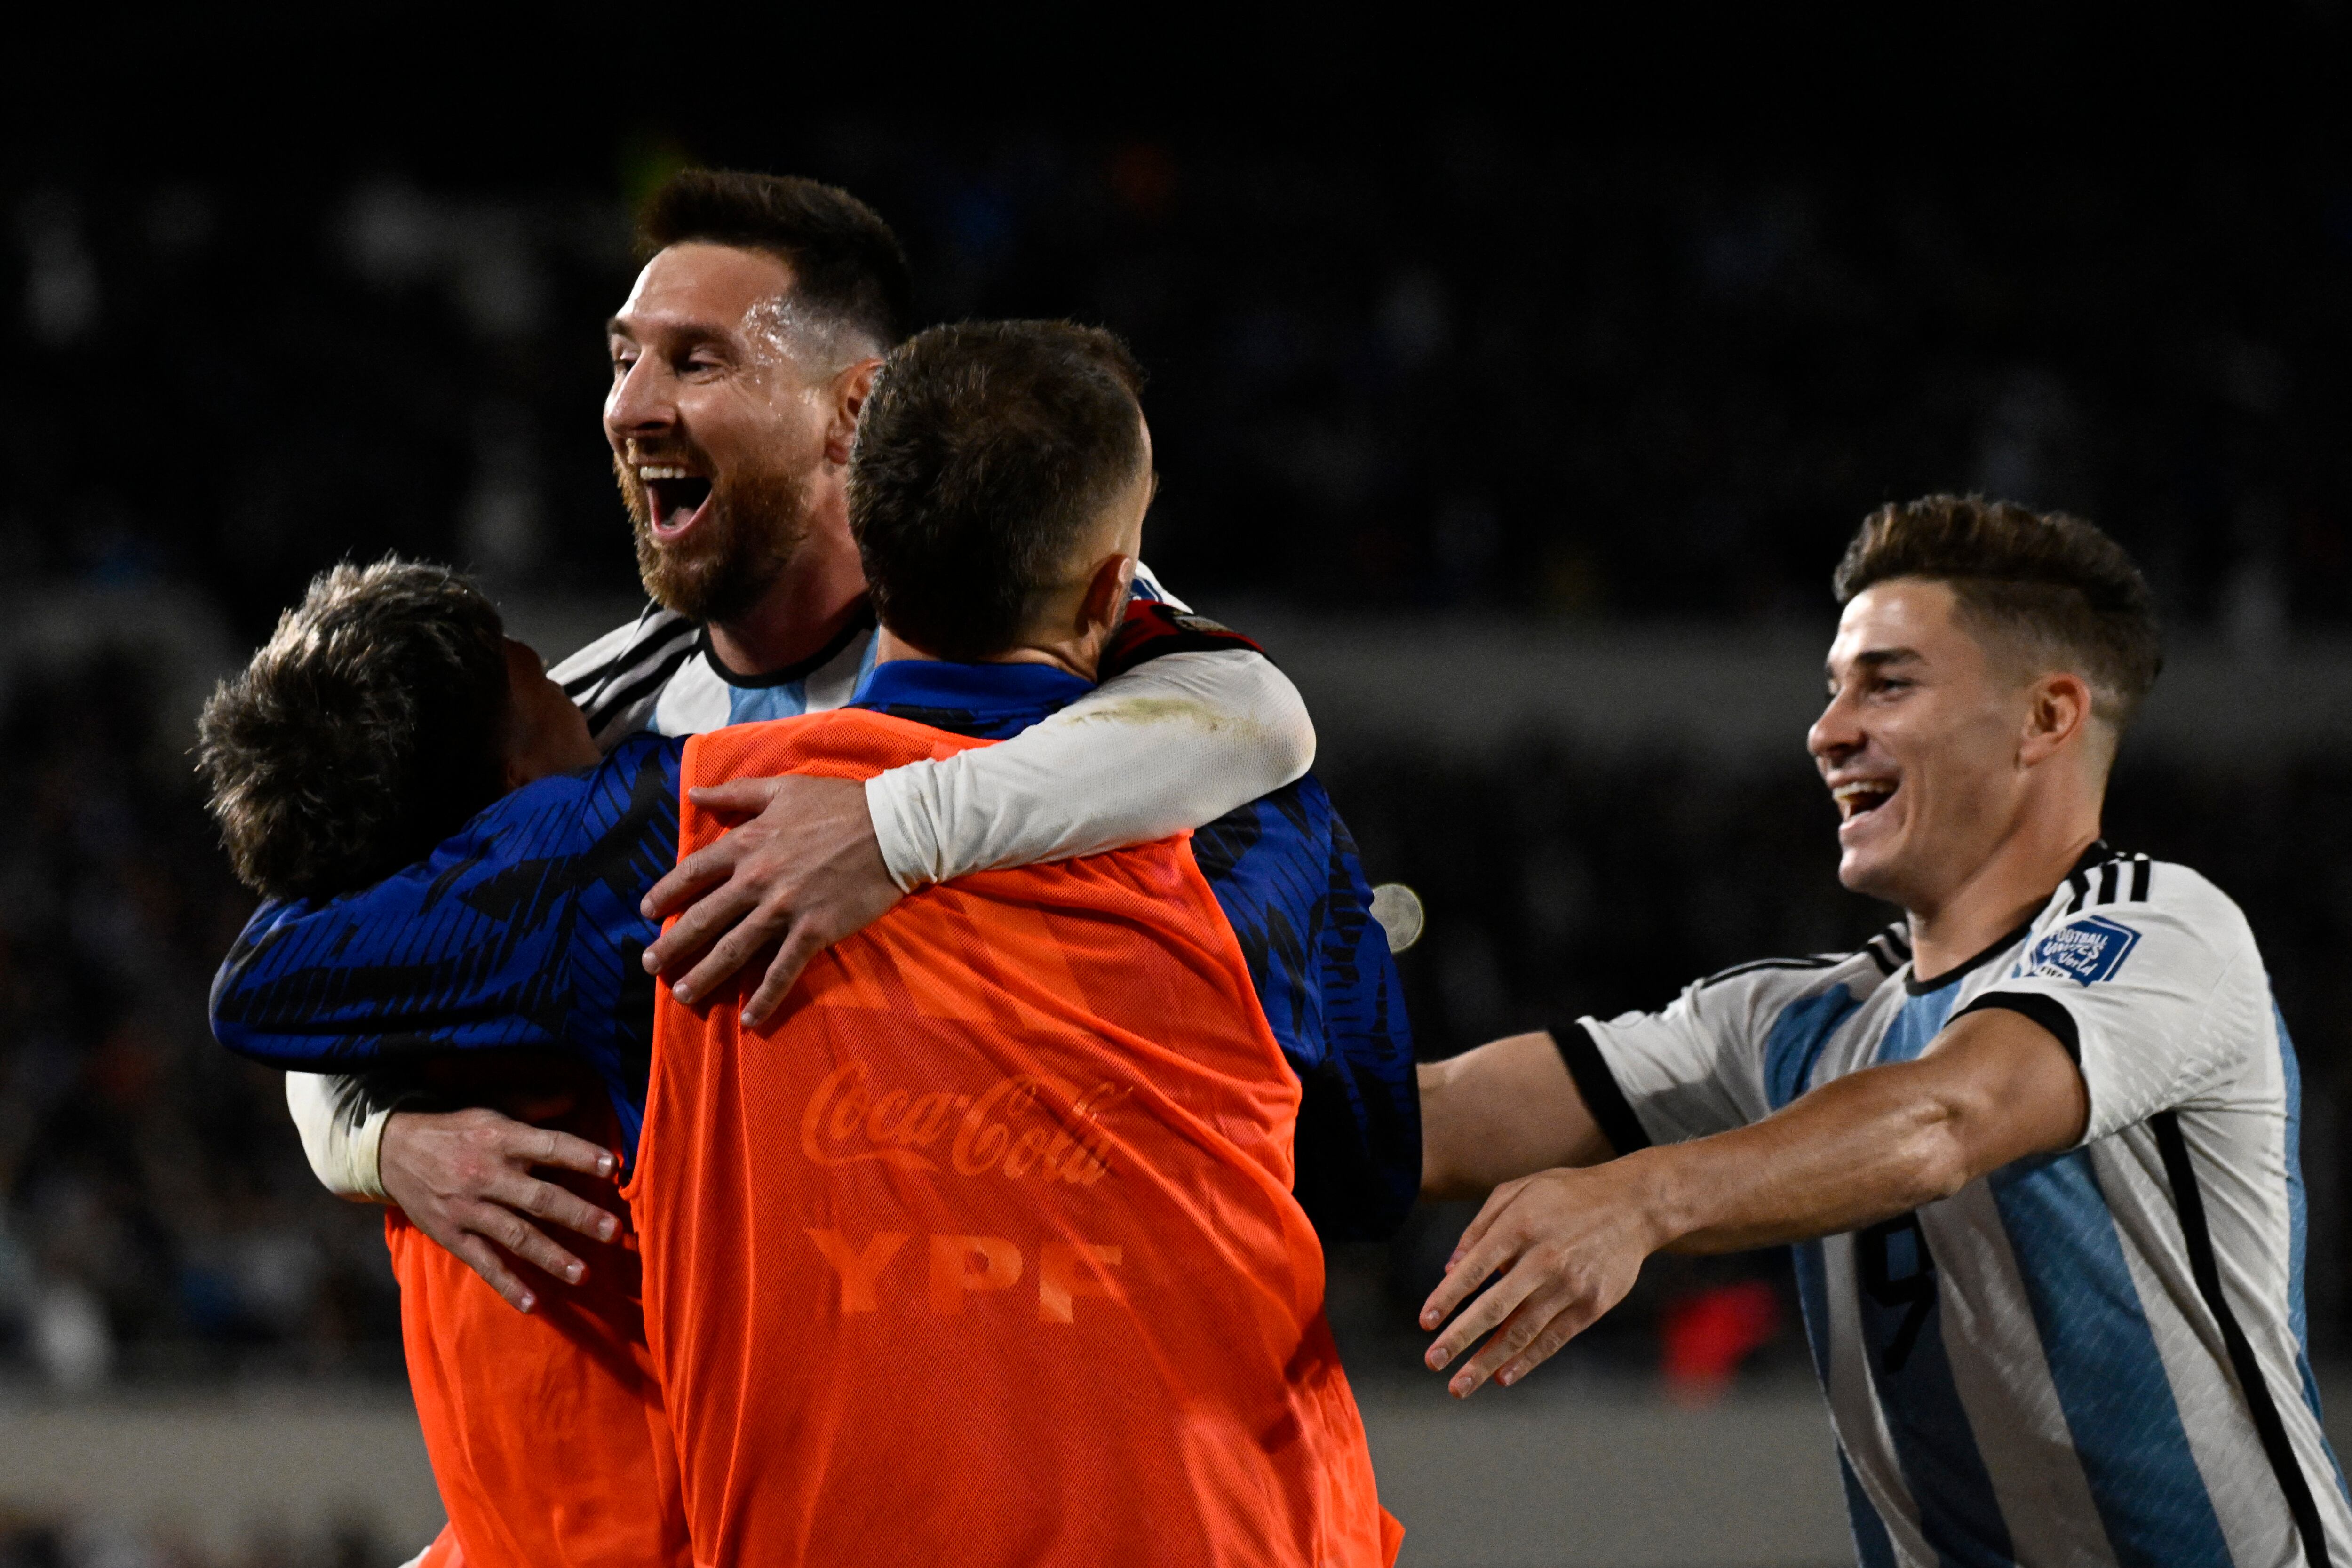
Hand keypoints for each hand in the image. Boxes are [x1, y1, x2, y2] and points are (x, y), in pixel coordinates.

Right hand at [378, 1108, 620, 1313]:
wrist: (392, 1151)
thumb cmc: (455, 1129)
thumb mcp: (493, 1108)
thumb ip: (536, 1105)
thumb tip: (577, 1094)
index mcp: (501, 1139)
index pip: (549, 1146)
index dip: (581, 1156)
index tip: (613, 1167)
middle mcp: (487, 1175)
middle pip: (539, 1198)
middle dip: (578, 1216)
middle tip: (614, 1232)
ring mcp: (468, 1209)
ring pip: (516, 1235)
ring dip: (551, 1257)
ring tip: (583, 1274)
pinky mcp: (452, 1235)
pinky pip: (483, 1263)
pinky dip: (507, 1285)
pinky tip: (532, 1304)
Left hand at [639, 774, 903, 1027]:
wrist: (893, 827)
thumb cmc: (839, 804)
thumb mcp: (783, 788)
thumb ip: (735, 794)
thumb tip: (694, 793)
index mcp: (747, 843)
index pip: (692, 872)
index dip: (665, 893)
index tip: (646, 911)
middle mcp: (757, 879)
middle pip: (702, 918)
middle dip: (672, 945)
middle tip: (650, 966)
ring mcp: (784, 908)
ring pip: (733, 950)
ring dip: (705, 976)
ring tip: (683, 996)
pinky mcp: (814, 931)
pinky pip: (783, 971)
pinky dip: (765, 997)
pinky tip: (749, 1019)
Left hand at [1418, 1162, 1667, 1397]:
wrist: (1633, 1205)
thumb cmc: (1566, 1195)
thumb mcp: (1519, 1191)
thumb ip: (1480, 1227)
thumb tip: (1450, 1268)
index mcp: (1520, 1226)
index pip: (1474, 1269)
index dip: (1447, 1298)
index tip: (1424, 1323)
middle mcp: (1544, 1259)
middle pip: (1494, 1307)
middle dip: (1459, 1338)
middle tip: (1432, 1362)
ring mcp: (1570, 1285)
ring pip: (1522, 1331)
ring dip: (1487, 1362)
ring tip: (1459, 1385)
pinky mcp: (1592, 1305)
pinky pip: (1554, 1339)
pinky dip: (1527, 1360)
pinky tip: (1503, 1376)